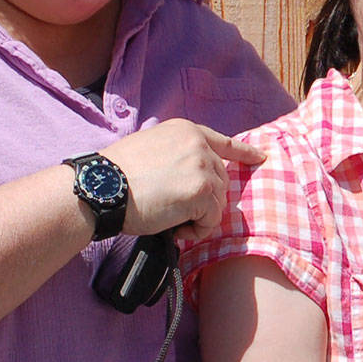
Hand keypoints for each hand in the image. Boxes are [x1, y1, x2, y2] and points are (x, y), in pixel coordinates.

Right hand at [100, 119, 263, 238]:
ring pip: (217, 202)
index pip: (223, 142)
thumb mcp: (149, 149)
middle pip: (219, 181)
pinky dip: (196, 231)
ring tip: (169, 219)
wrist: (101, 188)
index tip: (261, 158)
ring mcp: (202, 165)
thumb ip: (176, 156)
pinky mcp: (202, 190)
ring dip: (197, 218)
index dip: (244, 153)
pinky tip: (174, 227)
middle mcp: (198, 144)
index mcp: (185, 130)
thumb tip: (189, 178)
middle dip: (202, 201)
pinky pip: (212, 220)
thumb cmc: (115, 176)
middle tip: (173, 211)